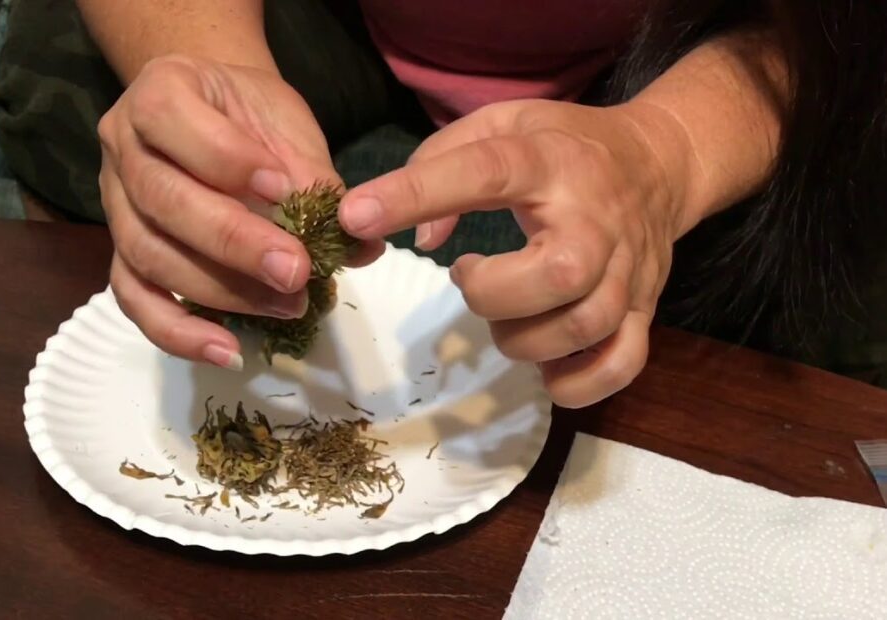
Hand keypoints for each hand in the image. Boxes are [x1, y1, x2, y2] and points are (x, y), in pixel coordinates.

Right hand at [98, 54, 381, 369]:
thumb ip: (315, 181)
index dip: (228, 161)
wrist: (220, 117)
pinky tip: (227, 350)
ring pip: (149, 256)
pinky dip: (178, 332)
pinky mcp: (124, 252)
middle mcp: (122, 146)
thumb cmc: (253, 118)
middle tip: (296, 270)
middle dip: (235, 243)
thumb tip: (362, 247)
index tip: (285, 189)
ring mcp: (117, 204)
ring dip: (221, 290)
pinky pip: (135, 299)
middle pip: (164, 201)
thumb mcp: (286, 128)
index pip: (174, 123)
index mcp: (160, 92)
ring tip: (286, 306)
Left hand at [339, 99, 690, 406]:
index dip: (415, 194)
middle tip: (472, 278)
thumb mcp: (501, 123)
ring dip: (524, 338)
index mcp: (550, 163)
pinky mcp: (646, 310)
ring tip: (506, 315)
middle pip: (557, 274)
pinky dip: (575, 381)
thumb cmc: (564, 146)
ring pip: (584, 326)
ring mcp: (629, 271)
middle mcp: (596, 221)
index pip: (483, 172)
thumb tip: (419, 238)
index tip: (356, 215)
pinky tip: (546, 363)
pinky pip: (620, 364)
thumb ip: (442, 162)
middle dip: (492, 293)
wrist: (659, 165)